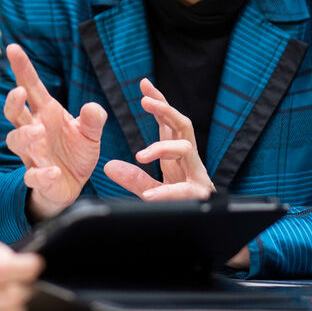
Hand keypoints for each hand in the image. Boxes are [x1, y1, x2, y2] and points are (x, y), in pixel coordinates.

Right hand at [1, 43, 106, 219]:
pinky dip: (41, 174)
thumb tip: (92, 107)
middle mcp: (34, 131)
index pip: (31, 87)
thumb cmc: (76, 151)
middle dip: (14, 102)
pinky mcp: (39, 178)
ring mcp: (33, 154)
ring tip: (39, 132)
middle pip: (15, 113)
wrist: (71, 184)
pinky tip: (53, 171)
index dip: (22, 68)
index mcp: (46, 114)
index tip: (13, 48)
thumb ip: (93, 118)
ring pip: (17, 142)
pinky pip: (34, 176)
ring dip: (25, 136)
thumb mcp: (91, 132)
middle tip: (19, 92)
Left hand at [102, 78, 213, 201]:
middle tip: (145, 102)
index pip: (169, 122)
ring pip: (187, 150)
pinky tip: (151, 195)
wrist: (203, 226)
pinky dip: (167, 193)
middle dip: (166, 110)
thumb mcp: (151, 189)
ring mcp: (198, 175)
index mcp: (177, 154)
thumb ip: (133, 177)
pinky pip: (186, 190)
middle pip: (182, 126)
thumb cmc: (180, 203)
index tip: (144, 84)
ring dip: (163, 148)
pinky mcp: (201, 195)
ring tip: (141, 155)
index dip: (159, 102)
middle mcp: (189, 160)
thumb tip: (108, 166)